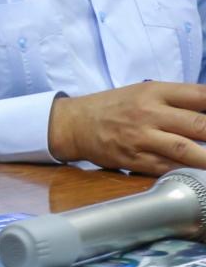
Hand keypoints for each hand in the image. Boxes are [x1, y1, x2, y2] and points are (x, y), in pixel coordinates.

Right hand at [48, 82, 205, 174]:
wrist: (74, 123)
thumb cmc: (113, 106)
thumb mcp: (144, 92)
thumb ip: (178, 100)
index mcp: (155, 92)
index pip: (201, 95)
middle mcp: (150, 113)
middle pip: (200, 125)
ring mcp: (142, 138)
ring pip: (186, 150)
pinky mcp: (134, 159)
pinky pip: (167, 168)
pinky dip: (187, 172)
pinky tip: (198, 174)